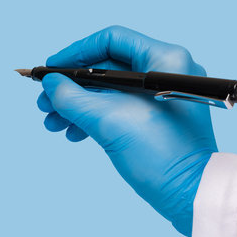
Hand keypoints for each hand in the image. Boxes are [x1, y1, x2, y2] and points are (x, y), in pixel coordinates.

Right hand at [37, 26, 217, 236]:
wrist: (191, 196)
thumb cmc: (161, 155)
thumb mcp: (109, 122)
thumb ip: (73, 98)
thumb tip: (49, 84)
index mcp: (163, 60)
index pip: (110, 41)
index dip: (75, 53)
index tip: (51, 69)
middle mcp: (165, 72)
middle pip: (105, 67)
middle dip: (71, 86)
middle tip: (45, 101)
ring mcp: (161, 96)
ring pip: (108, 91)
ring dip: (77, 105)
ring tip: (53, 124)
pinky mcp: (156, 118)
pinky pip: (117, 108)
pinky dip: (93, 118)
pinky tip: (74, 134)